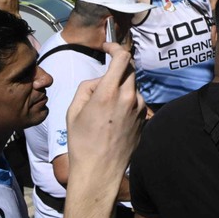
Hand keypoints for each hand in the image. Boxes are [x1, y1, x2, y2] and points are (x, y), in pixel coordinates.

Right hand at [64, 45, 145, 194]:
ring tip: (105, 109)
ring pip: (133, 86)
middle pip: (129, 69)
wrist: (99, 171)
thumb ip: (87, 87)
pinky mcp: (144, 120)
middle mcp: (128, 98)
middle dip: (117, 69)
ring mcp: (139, 109)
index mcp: (108, 93)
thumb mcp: (73, 110)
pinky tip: (114, 119)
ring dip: (122, 88)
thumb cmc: (82, 142)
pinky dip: (127, 102)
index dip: (115, 46)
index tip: (108, 47)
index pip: (122, 57)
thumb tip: (100, 81)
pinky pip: (137, 102)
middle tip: (103, 82)